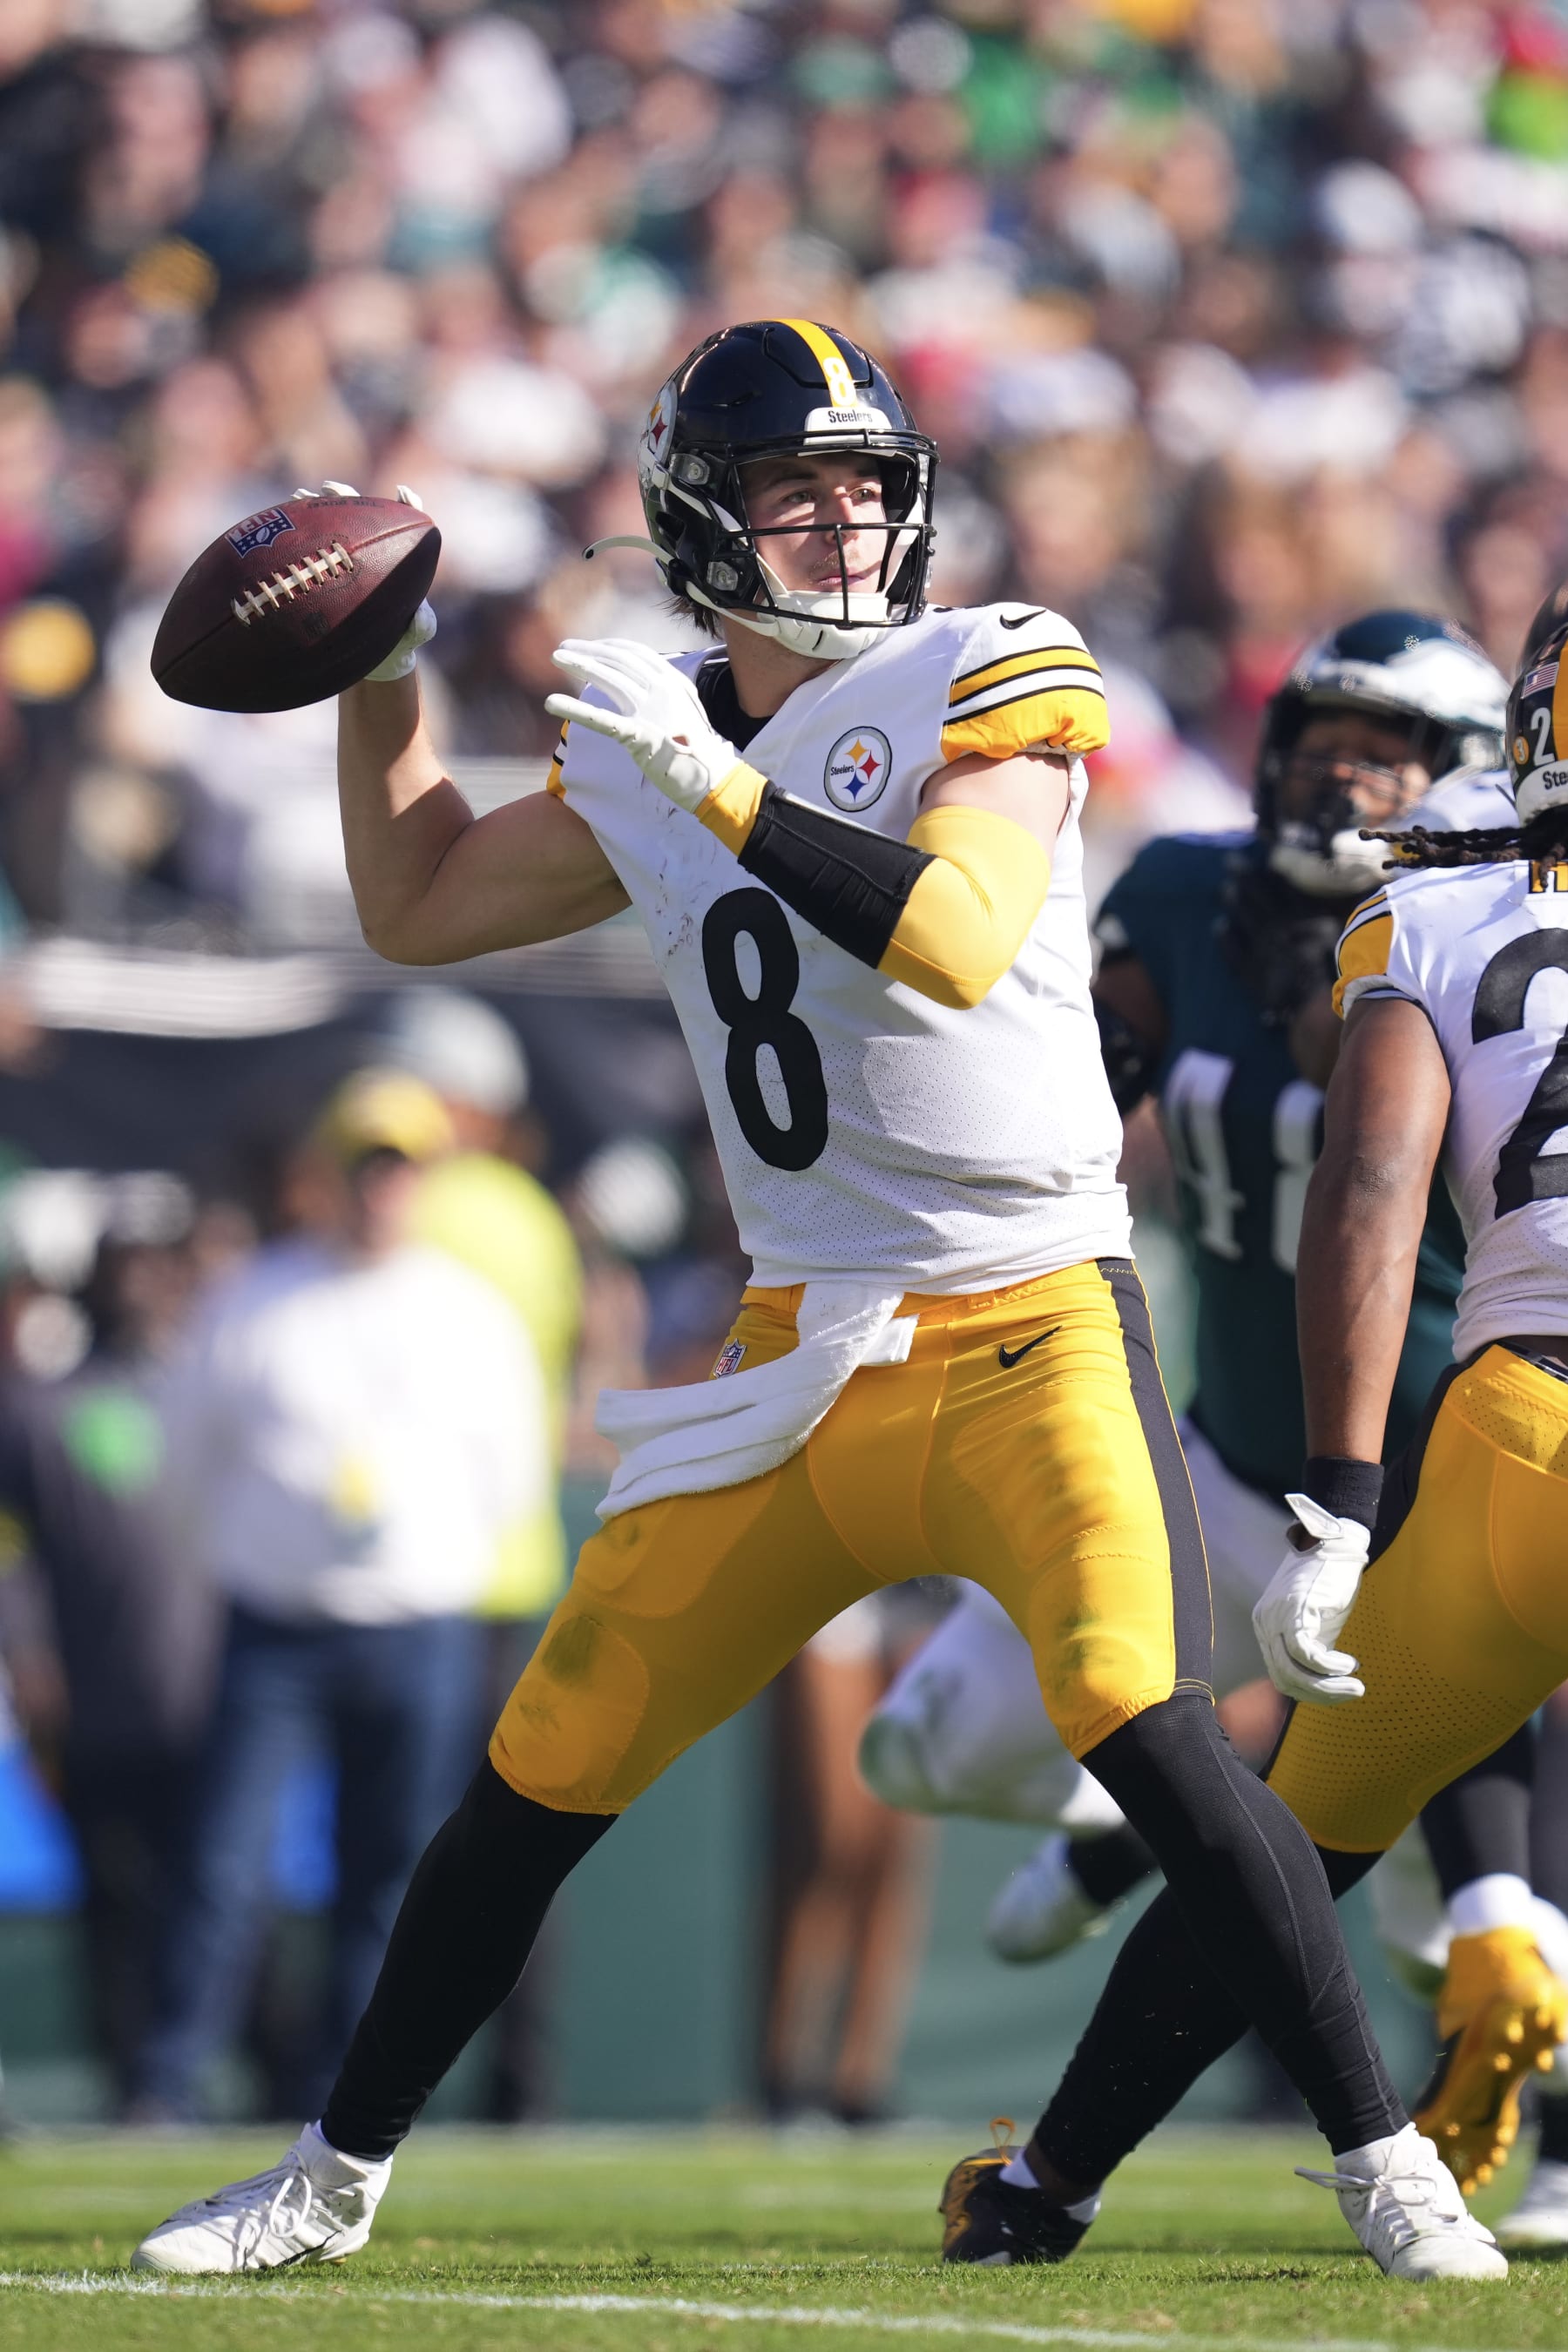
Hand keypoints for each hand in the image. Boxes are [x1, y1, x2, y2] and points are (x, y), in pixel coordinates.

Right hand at [291, 485, 435, 684]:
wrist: (372, 659)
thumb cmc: (398, 645)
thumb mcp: (412, 639)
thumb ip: (421, 628)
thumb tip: (420, 617)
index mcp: (398, 560)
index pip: (405, 523)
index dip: (407, 506)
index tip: (403, 494)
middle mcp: (372, 553)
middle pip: (360, 513)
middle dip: (345, 495)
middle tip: (329, 489)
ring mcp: (345, 560)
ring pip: (331, 525)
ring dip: (316, 507)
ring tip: (300, 496)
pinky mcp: (325, 571)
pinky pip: (311, 550)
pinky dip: (299, 535)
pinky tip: (283, 525)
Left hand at [545, 638, 740, 814]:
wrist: (715, 778)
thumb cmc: (699, 749)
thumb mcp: (685, 710)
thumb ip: (666, 694)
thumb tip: (645, 687)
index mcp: (672, 681)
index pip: (634, 652)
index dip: (606, 647)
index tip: (586, 647)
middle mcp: (661, 689)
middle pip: (618, 659)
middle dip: (588, 651)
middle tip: (562, 650)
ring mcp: (651, 710)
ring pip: (609, 677)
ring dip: (579, 664)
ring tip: (555, 658)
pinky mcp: (639, 735)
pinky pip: (601, 718)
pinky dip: (574, 708)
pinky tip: (551, 702)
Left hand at [1252, 1493, 1370, 1705]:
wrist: (1337, 1544)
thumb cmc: (1330, 1584)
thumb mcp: (1316, 1623)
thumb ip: (1312, 1649)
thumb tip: (1323, 1683)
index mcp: (1267, 1627)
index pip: (1280, 1675)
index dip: (1311, 1692)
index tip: (1337, 1692)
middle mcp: (1266, 1623)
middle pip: (1284, 1678)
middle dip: (1320, 1695)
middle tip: (1352, 1692)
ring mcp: (1278, 1616)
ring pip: (1293, 1671)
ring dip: (1327, 1687)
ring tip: (1355, 1685)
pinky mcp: (1297, 1609)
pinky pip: (1305, 1653)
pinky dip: (1329, 1667)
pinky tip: (1348, 1666)